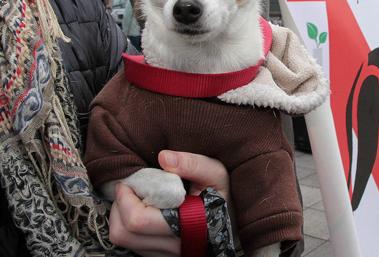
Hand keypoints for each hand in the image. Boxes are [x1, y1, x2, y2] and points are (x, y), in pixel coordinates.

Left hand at [108, 151, 229, 255]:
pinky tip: (142, 211)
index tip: (132, 181)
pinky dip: (128, 227)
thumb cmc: (222, 197)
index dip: (126, 198)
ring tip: (134, 199)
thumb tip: (164, 157)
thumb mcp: (217, 175)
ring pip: (124, 240)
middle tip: (129, 188)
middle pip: (124, 233)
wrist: (233, 225)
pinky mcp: (159, 256)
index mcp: (186, 226)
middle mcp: (174, 247)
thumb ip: (194, 164)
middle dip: (119, 205)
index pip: (137, 220)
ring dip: (121, 216)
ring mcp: (165, 254)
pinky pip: (131, 245)